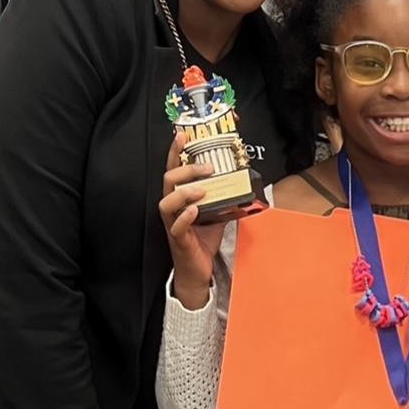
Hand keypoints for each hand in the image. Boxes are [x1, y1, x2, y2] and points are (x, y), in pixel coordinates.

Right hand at [159, 135, 222, 308]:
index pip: (174, 171)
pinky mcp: (178, 241)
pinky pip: (176, 227)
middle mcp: (173, 209)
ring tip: (202, 189)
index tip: (183, 135)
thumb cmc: (202, 242)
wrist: (198, 272)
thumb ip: (224, 200)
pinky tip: (195, 210)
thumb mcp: (217, 216)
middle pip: (168, 181)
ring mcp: (173, 225)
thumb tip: (242, 186)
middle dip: (186, 170)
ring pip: (166, 202)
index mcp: (180, 200)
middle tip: (208, 167)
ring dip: (184, 192)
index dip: (176, 153)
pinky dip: (185, 217)